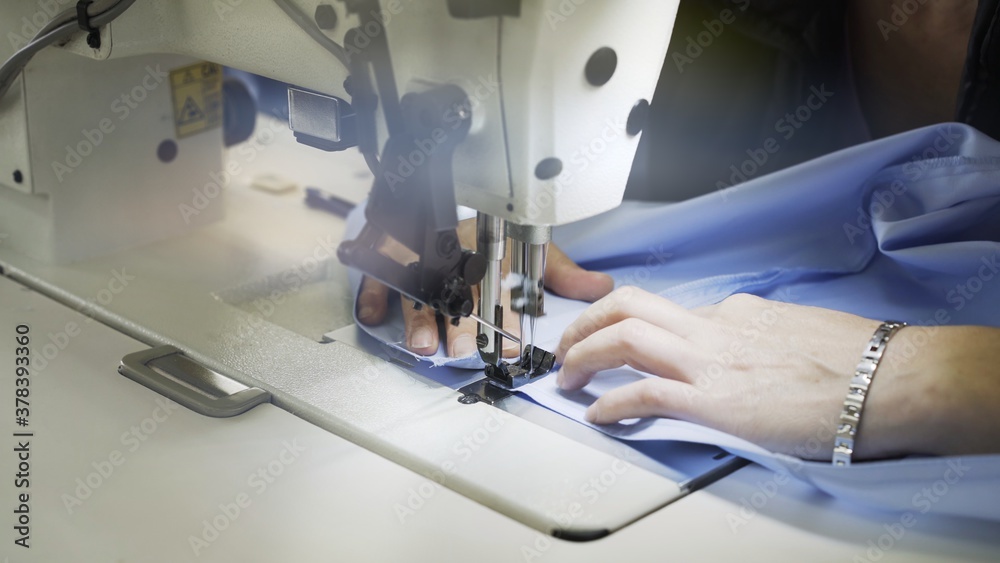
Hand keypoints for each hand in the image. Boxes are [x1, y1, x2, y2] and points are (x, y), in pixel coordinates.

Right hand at [356, 219, 614, 357]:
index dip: (504, 316)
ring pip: (418, 286)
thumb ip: (560, 273)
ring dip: (419, 316)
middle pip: (457, 291)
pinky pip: (376, 272)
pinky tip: (373, 315)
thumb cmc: (488, 233)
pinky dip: (373, 293)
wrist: (439, 190)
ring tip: (424, 345)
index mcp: (490, 251)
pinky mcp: (388, 253)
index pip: (500, 287)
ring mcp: (420, 255)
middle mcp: (455, 255)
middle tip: (463, 351)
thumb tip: (602, 287)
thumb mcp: (527, 249)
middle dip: (460, 323)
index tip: (509, 344)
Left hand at [555, 287, 999, 459]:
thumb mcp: (797, 331)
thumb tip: (746, 341)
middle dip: (587, 319)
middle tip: (569, 343)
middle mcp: (715, 326)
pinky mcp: (714, 398)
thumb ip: (761, 333)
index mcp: (737, 312)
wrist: (888, 379)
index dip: (631, 322)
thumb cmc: (857, 360)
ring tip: (567, 374)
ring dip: (585, 352)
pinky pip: (643, 391)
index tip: (617, 337)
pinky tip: (598, 414)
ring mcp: (711, 359)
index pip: (669, 309)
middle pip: (629, 303)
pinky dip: (611, 400)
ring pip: (624, 335)